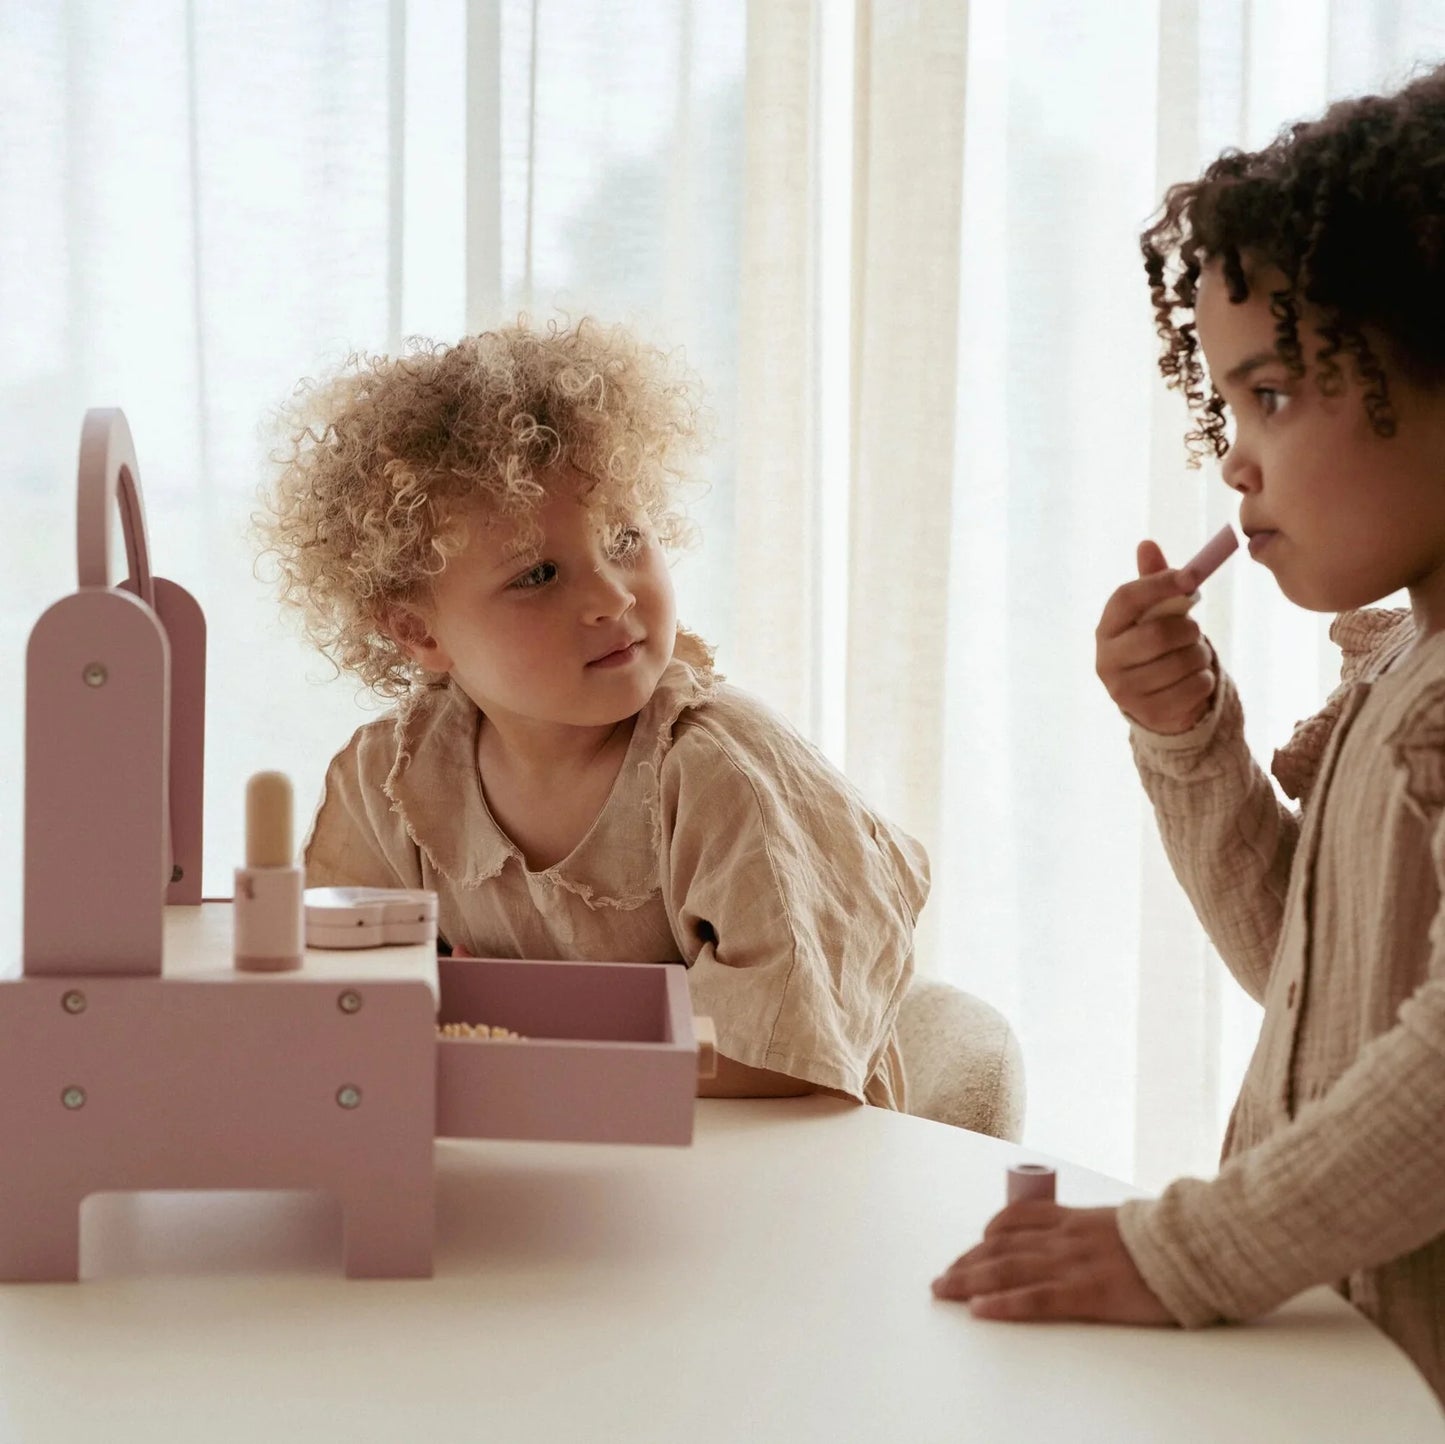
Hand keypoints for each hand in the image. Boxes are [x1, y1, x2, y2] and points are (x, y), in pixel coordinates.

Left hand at [930, 1203, 1175, 1325]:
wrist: (1194, 1245)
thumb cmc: (1168, 1240)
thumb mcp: (1121, 1223)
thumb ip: (1097, 1230)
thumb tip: (1090, 1241)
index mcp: (1074, 1218)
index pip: (1015, 1220)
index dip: (987, 1236)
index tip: (971, 1249)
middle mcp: (1063, 1238)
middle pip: (1000, 1247)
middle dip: (967, 1263)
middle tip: (942, 1280)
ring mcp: (1071, 1264)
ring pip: (1006, 1270)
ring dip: (969, 1281)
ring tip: (944, 1292)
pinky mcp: (1086, 1293)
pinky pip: (1034, 1299)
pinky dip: (1002, 1305)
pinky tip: (979, 1311)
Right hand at [1095, 540, 1216, 734]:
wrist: (1154, 700)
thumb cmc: (1154, 645)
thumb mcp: (1152, 613)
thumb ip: (1153, 583)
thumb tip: (1146, 544)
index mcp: (1106, 629)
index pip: (1126, 599)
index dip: (1158, 585)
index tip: (1191, 579)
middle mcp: (1107, 661)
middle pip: (1158, 635)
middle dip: (1188, 629)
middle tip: (1194, 630)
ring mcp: (1125, 691)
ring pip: (1181, 662)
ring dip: (1200, 655)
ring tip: (1194, 656)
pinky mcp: (1149, 713)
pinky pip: (1194, 688)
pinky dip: (1204, 679)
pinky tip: (1194, 678)